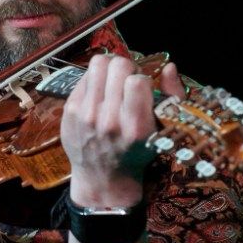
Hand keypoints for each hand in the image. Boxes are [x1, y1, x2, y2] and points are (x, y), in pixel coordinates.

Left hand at [60, 54, 184, 206]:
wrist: (102, 178)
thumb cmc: (136, 152)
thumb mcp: (162, 132)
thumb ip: (173, 97)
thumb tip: (169, 66)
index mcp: (135, 128)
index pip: (137, 81)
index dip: (141, 79)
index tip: (141, 88)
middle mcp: (109, 121)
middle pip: (118, 66)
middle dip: (127, 68)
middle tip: (126, 82)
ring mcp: (86, 114)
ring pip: (98, 64)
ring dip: (109, 68)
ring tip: (112, 82)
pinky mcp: (70, 110)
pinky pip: (83, 76)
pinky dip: (94, 80)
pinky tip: (99, 94)